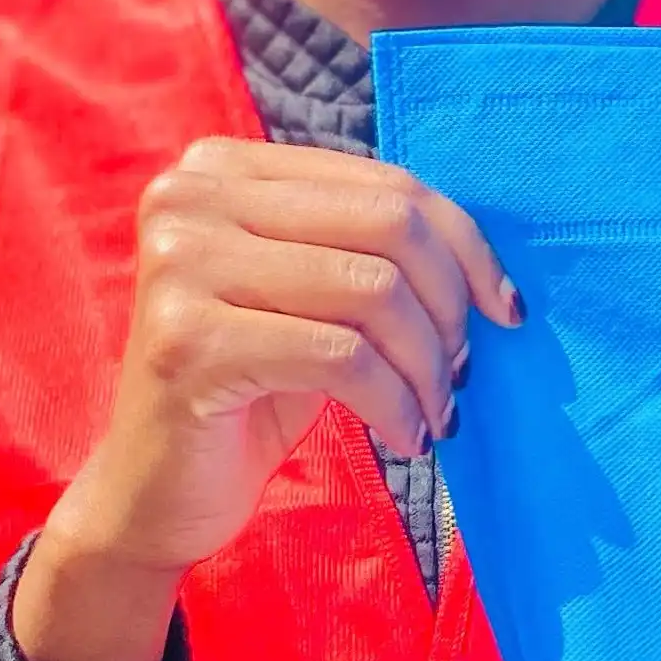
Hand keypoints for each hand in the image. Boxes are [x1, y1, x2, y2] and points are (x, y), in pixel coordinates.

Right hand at [12, 139, 517, 660]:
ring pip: (374, 292)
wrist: (157, 493)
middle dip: (450, 308)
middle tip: (460, 374)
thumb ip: (368, 249)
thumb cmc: (253, 391)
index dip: (466, 248)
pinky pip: (344, 358)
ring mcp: (181, 264)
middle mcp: (191, 197)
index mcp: (223, 167)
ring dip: (428, 367)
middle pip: (389, 226)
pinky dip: (397, 404)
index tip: (503, 312)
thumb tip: (487, 259)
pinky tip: (405, 437)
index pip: (387, 184)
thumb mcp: (314, 300)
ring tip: (435, 413)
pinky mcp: (189, 340)